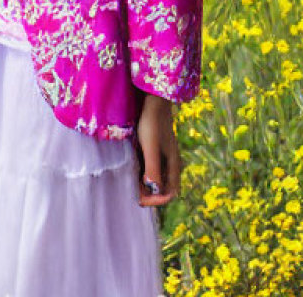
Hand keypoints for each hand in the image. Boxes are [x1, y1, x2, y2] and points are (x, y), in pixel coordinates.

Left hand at [135, 92, 181, 206]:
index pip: (169, 193)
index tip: (141, 199)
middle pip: (161, 188)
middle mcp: (169, 164)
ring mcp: (162, 157)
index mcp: (173, 165)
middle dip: (147, 194)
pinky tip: (129, 169)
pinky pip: (148, 169)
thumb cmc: (153, 123)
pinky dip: (140, 174)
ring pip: (154, 179)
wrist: (154, 101)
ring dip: (142, 185)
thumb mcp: (151, 147)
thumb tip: (153, 190)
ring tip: (128, 181)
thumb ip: (153, 168)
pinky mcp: (154, 151)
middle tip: (131, 192)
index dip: (157, 200)